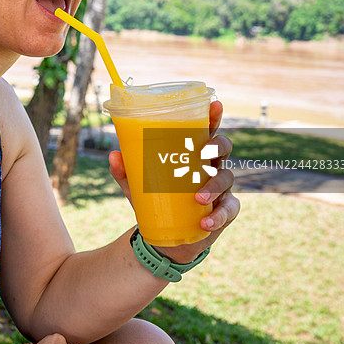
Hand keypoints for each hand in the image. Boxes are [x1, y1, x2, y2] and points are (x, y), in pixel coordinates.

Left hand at [109, 100, 239, 263]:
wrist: (164, 239)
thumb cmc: (155, 201)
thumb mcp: (137, 186)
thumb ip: (126, 171)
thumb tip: (114, 155)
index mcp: (193, 153)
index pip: (206, 129)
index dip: (213, 116)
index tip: (215, 104)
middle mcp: (210, 166)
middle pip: (223, 147)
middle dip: (218, 145)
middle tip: (205, 151)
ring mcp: (221, 189)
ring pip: (226, 178)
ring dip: (214, 186)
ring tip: (197, 198)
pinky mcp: (224, 211)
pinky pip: (230, 210)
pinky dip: (219, 216)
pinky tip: (206, 223)